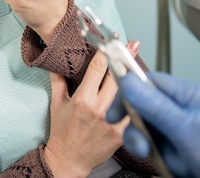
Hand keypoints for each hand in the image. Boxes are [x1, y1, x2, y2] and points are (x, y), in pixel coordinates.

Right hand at [44, 46, 138, 177]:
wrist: (70, 160)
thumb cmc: (62, 133)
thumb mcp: (57, 104)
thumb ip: (58, 80)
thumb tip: (56, 62)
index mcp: (83, 100)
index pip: (97, 69)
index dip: (106, 51)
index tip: (112, 39)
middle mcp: (99, 110)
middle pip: (118, 77)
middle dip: (125, 58)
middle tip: (132, 45)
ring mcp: (113, 122)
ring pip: (130, 94)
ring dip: (135, 79)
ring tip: (140, 65)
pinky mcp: (122, 134)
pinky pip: (133, 112)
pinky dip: (138, 101)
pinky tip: (143, 91)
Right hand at [106, 72, 199, 177]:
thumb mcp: (186, 128)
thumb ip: (154, 105)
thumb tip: (127, 80)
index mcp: (187, 96)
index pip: (148, 83)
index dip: (128, 94)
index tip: (113, 112)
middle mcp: (183, 111)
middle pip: (144, 110)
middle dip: (137, 128)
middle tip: (140, 144)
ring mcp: (183, 133)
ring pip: (150, 133)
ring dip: (150, 148)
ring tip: (162, 160)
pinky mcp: (184, 153)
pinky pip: (161, 152)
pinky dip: (162, 161)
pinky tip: (176, 168)